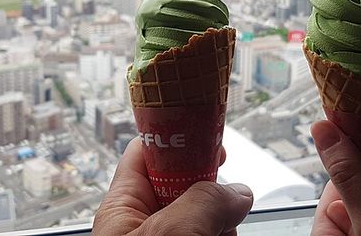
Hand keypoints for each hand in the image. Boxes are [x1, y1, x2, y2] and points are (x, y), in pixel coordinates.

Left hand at [92, 137, 253, 235]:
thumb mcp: (170, 234)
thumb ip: (203, 204)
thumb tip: (237, 192)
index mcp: (124, 208)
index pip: (148, 152)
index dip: (178, 139)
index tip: (209, 134)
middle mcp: (145, 225)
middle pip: (187, 185)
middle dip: (213, 191)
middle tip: (224, 202)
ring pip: (206, 217)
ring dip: (224, 222)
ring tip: (225, 232)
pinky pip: (213, 234)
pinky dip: (226, 235)